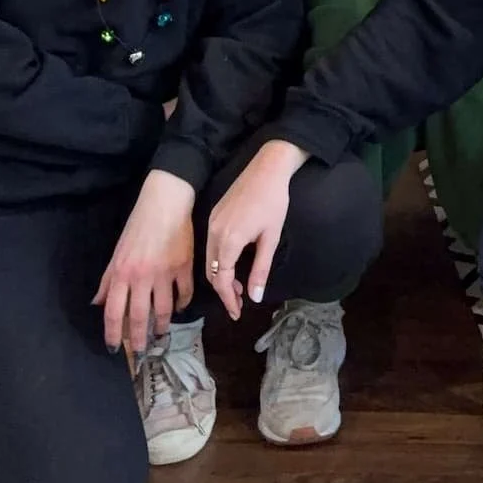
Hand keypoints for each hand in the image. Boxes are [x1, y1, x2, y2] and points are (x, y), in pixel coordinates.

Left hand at [94, 169, 195, 352]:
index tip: (114, 349)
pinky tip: (179, 308)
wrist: (164, 204)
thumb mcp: (117, 254)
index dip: (113, 334)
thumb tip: (97, 304)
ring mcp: (164, 273)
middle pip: (138, 316)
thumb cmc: (137, 227)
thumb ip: (108, 281)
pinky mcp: (184, 267)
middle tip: (142, 351)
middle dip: (138, 338)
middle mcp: (141, 277)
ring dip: (161, 326)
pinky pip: (184, 294)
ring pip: (163, 310)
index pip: (113, 312)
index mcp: (121, 274)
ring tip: (161, 334)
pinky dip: (182, 305)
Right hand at [204, 139, 308, 317]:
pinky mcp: (213, 216)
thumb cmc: (274, 202)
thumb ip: (260, 269)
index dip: (228, 299)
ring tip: (239, 286)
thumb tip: (255, 297)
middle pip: (211, 272)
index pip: (221, 279)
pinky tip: (233, 264)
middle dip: (224, 291)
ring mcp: (211, 223)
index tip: (237, 313)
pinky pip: (210, 246)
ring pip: (209, 260)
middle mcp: (214, 233)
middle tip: (239, 303)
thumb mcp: (270, 238)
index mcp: (228, 240)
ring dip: (221, 276)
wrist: (267, 169)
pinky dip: (219, 261)